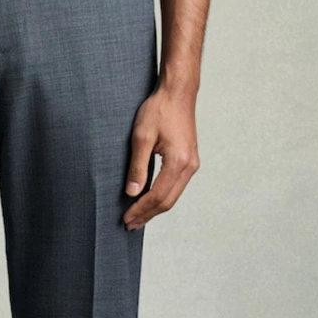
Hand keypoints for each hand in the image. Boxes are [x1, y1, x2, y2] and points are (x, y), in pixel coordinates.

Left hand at [123, 86, 199, 231]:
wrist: (178, 92)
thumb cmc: (159, 109)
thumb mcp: (142, 136)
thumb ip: (137, 166)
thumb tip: (132, 193)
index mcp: (178, 162)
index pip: (157, 196)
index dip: (141, 210)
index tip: (126, 218)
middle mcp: (189, 166)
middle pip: (167, 202)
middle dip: (147, 215)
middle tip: (130, 225)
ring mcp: (192, 164)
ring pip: (173, 196)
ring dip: (155, 209)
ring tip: (138, 218)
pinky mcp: (189, 161)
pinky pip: (176, 187)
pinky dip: (162, 198)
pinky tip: (150, 202)